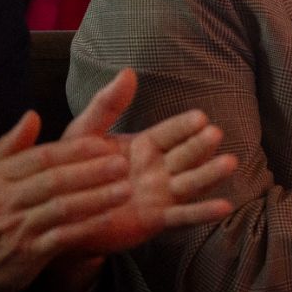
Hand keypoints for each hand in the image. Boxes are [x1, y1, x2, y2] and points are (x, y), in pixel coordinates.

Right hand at [0, 112, 132, 291]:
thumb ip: (10, 145)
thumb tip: (32, 116)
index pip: (42, 157)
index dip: (75, 150)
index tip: (102, 143)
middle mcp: (5, 201)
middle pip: (56, 181)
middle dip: (92, 172)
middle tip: (122, 163)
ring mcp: (17, 228)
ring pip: (63, 209)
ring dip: (97, 198)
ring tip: (124, 189)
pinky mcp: (28, 254)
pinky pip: (63, 237)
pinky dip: (86, 227)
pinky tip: (108, 217)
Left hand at [58, 69, 237, 252]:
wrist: (62, 213)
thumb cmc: (73, 170)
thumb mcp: (86, 133)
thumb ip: (107, 105)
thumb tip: (128, 71)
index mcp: (145, 145)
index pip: (171, 132)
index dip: (184, 125)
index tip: (200, 117)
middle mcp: (159, 168)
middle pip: (186, 155)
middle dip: (201, 145)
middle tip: (215, 134)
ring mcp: (161, 195)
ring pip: (191, 182)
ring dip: (210, 174)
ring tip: (229, 163)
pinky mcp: (156, 220)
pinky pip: (182, 216)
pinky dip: (203, 212)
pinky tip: (224, 207)